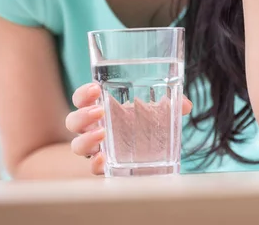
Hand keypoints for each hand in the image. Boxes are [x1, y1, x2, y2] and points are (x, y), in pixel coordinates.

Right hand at [66, 83, 192, 175]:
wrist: (149, 159)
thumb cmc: (145, 126)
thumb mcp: (156, 113)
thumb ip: (170, 105)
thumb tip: (185, 104)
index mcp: (100, 108)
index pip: (81, 97)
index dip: (84, 93)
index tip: (96, 89)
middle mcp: (93, 128)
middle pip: (73, 121)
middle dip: (82, 115)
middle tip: (99, 111)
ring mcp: (96, 149)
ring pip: (76, 145)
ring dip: (85, 139)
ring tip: (102, 134)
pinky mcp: (104, 168)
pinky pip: (91, 168)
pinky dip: (95, 164)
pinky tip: (104, 159)